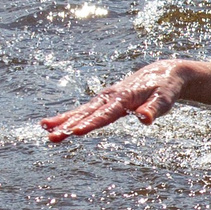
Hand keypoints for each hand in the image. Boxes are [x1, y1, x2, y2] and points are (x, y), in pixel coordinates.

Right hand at [41, 59, 193, 142]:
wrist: (163, 72)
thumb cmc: (166, 88)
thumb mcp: (165, 100)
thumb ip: (154, 110)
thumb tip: (144, 120)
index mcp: (124, 97)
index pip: (106, 114)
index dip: (91, 123)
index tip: (75, 132)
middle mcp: (110, 96)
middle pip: (87, 113)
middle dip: (68, 125)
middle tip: (52, 137)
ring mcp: (105, 98)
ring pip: (81, 110)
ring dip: (63, 120)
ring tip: (45, 129)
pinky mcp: (104, 101)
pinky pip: (84, 110)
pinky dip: (68, 116)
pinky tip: (52, 124)